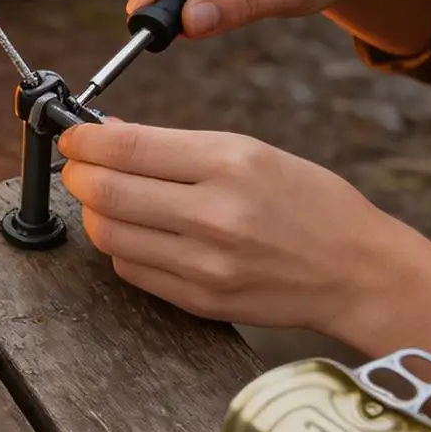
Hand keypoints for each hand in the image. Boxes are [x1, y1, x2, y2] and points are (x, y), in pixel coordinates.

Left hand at [57, 120, 395, 333]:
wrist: (357, 271)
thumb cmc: (310, 204)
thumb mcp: (253, 152)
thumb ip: (178, 146)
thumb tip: (110, 132)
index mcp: (231, 163)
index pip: (128, 147)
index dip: (85, 140)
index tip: (73, 136)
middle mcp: (215, 214)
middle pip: (107, 192)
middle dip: (78, 175)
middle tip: (76, 166)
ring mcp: (204, 263)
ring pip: (109, 233)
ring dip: (93, 212)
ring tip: (104, 198)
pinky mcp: (199, 299)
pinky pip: (130, 269)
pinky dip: (120, 245)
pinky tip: (136, 231)